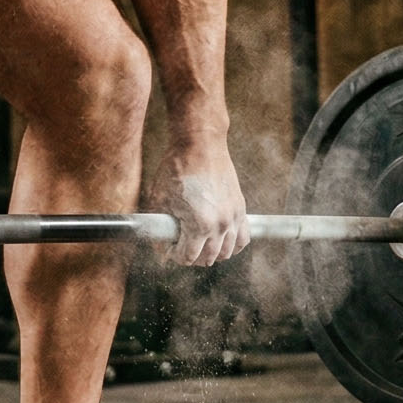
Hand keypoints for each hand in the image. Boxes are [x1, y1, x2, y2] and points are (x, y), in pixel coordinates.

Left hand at [154, 140, 248, 266]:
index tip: (168, 247)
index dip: (174, 255)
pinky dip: (233, 245)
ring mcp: (234, 217)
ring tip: (198, 244)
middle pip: (208, 258)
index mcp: (199, 225)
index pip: (188, 257)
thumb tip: (159, 244)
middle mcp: (220, 225)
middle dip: (192, 256)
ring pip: (227, 252)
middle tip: (180, 246)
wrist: (200, 145)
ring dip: (211, 253)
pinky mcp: (240, 209)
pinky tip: (221, 241)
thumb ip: (159, 226)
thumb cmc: (177, 169)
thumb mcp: (160, 199)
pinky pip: (243, 238)